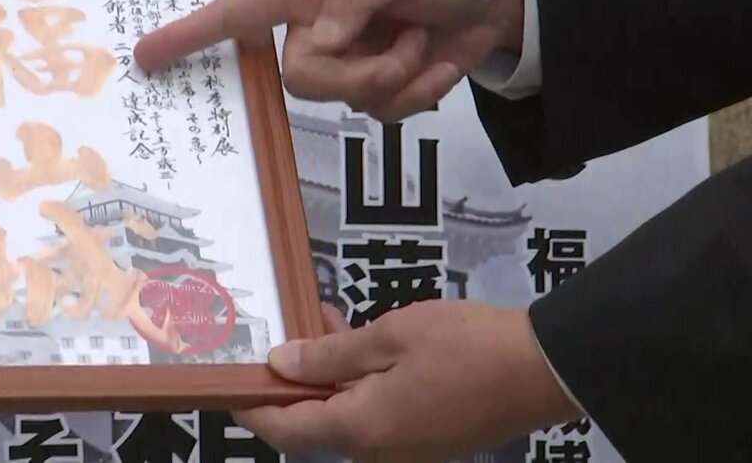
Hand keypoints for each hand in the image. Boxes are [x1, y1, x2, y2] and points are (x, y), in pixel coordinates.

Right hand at [134, 0, 524, 121]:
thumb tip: (319, 40)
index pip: (238, 14)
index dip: (191, 35)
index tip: (146, 56)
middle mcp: (315, 29)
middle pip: (302, 79)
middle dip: (358, 73)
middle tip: (405, 42)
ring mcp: (345, 64)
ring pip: (345, 103)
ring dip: (398, 75)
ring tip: (422, 38)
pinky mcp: (374, 91)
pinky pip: (382, 116)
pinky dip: (420, 94)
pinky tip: (438, 62)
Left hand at [233, 301, 582, 462]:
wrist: (543, 369)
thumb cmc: (465, 346)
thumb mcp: (391, 336)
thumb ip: (330, 352)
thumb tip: (280, 364)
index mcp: (362, 428)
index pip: (287, 430)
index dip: (253, 408)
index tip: (230, 385)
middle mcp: (378, 450)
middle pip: (314, 423)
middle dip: (292, 382)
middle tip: (277, 335)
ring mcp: (404, 449)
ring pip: (345, 414)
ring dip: (327, 375)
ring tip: (318, 321)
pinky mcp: (426, 439)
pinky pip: (375, 413)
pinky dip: (358, 381)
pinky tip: (357, 339)